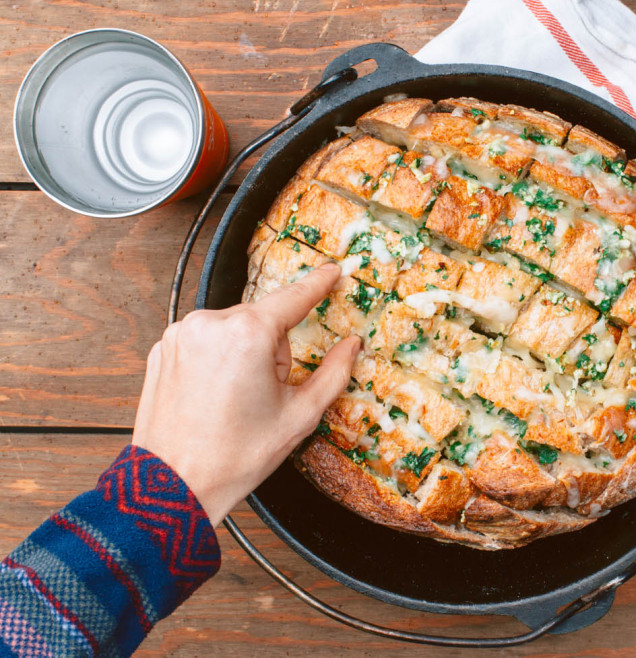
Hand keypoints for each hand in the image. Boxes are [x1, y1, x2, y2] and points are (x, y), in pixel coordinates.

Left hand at [132, 263, 359, 525]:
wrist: (172, 485)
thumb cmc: (235, 455)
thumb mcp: (299, 416)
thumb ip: (333, 373)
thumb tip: (351, 346)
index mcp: (248, 333)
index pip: (294, 297)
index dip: (318, 284)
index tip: (333, 271)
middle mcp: (210, 323)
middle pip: (262, 321)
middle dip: (272, 349)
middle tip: (265, 396)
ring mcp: (181, 334)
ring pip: (233, 330)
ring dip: (243, 353)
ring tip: (235, 400)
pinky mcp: (162, 348)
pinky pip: (205, 341)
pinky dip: (216, 360)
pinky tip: (214, 395)